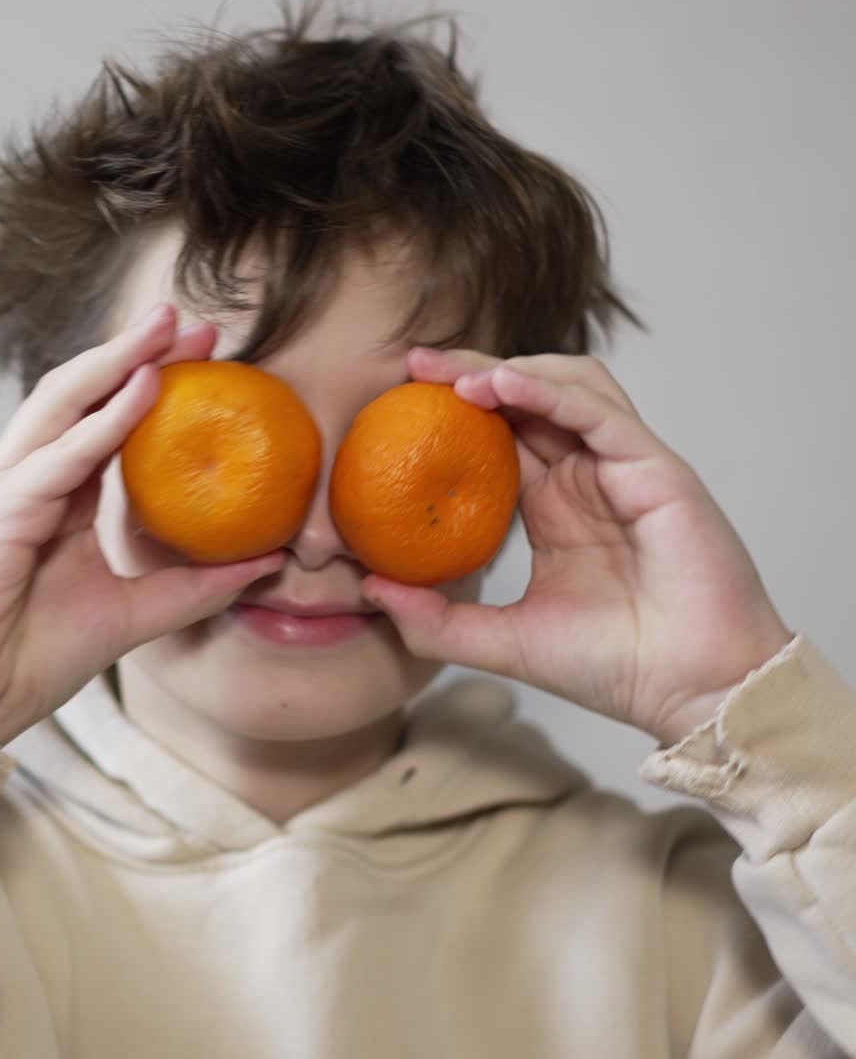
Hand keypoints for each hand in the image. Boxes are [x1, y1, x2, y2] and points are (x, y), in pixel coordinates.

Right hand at [0, 303, 284, 745]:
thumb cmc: (32, 658)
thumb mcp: (134, 615)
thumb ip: (194, 586)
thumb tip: (267, 564)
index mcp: (54, 496)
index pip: (105, 420)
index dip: (153, 383)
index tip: (209, 357)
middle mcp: (27, 479)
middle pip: (84, 395)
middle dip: (138, 352)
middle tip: (196, 322)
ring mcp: (6, 488)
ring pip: (65, 404)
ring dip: (120, 361)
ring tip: (169, 329)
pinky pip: (59, 457)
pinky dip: (103, 421)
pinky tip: (145, 389)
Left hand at [360, 348, 792, 747]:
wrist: (689, 694)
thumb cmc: (611, 667)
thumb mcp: (501, 642)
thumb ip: (436, 620)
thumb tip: (370, 590)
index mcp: (554, 505)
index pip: (499, 434)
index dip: (453, 409)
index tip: (398, 397)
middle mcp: (586, 478)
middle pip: (528, 397)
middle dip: (470, 370)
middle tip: (414, 363)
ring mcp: (623, 469)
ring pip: (570, 386)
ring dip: (512, 371)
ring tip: (455, 377)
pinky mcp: (657, 471)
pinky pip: (600, 413)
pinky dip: (550, 393)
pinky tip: (502, 386)